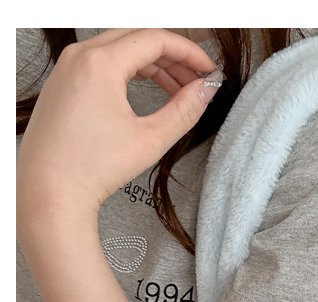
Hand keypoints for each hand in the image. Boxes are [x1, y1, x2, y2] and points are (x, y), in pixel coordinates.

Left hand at [17, 28, 220, 221]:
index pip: (155, 39)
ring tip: (177, 90)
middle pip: (138, 38)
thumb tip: (207, 89)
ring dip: (152, 64)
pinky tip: (148, 91)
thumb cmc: (92, 168)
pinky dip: (129, 70)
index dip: (189, 52)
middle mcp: (79, 55)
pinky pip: (102, 61)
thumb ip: (184, 110)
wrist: (50, 189)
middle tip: (197, 79)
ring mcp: (67, 66)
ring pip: (120, 48)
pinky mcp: (62, 80)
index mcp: (100, 63)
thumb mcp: (150, 139)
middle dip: (173, 56)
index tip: (208, 69)